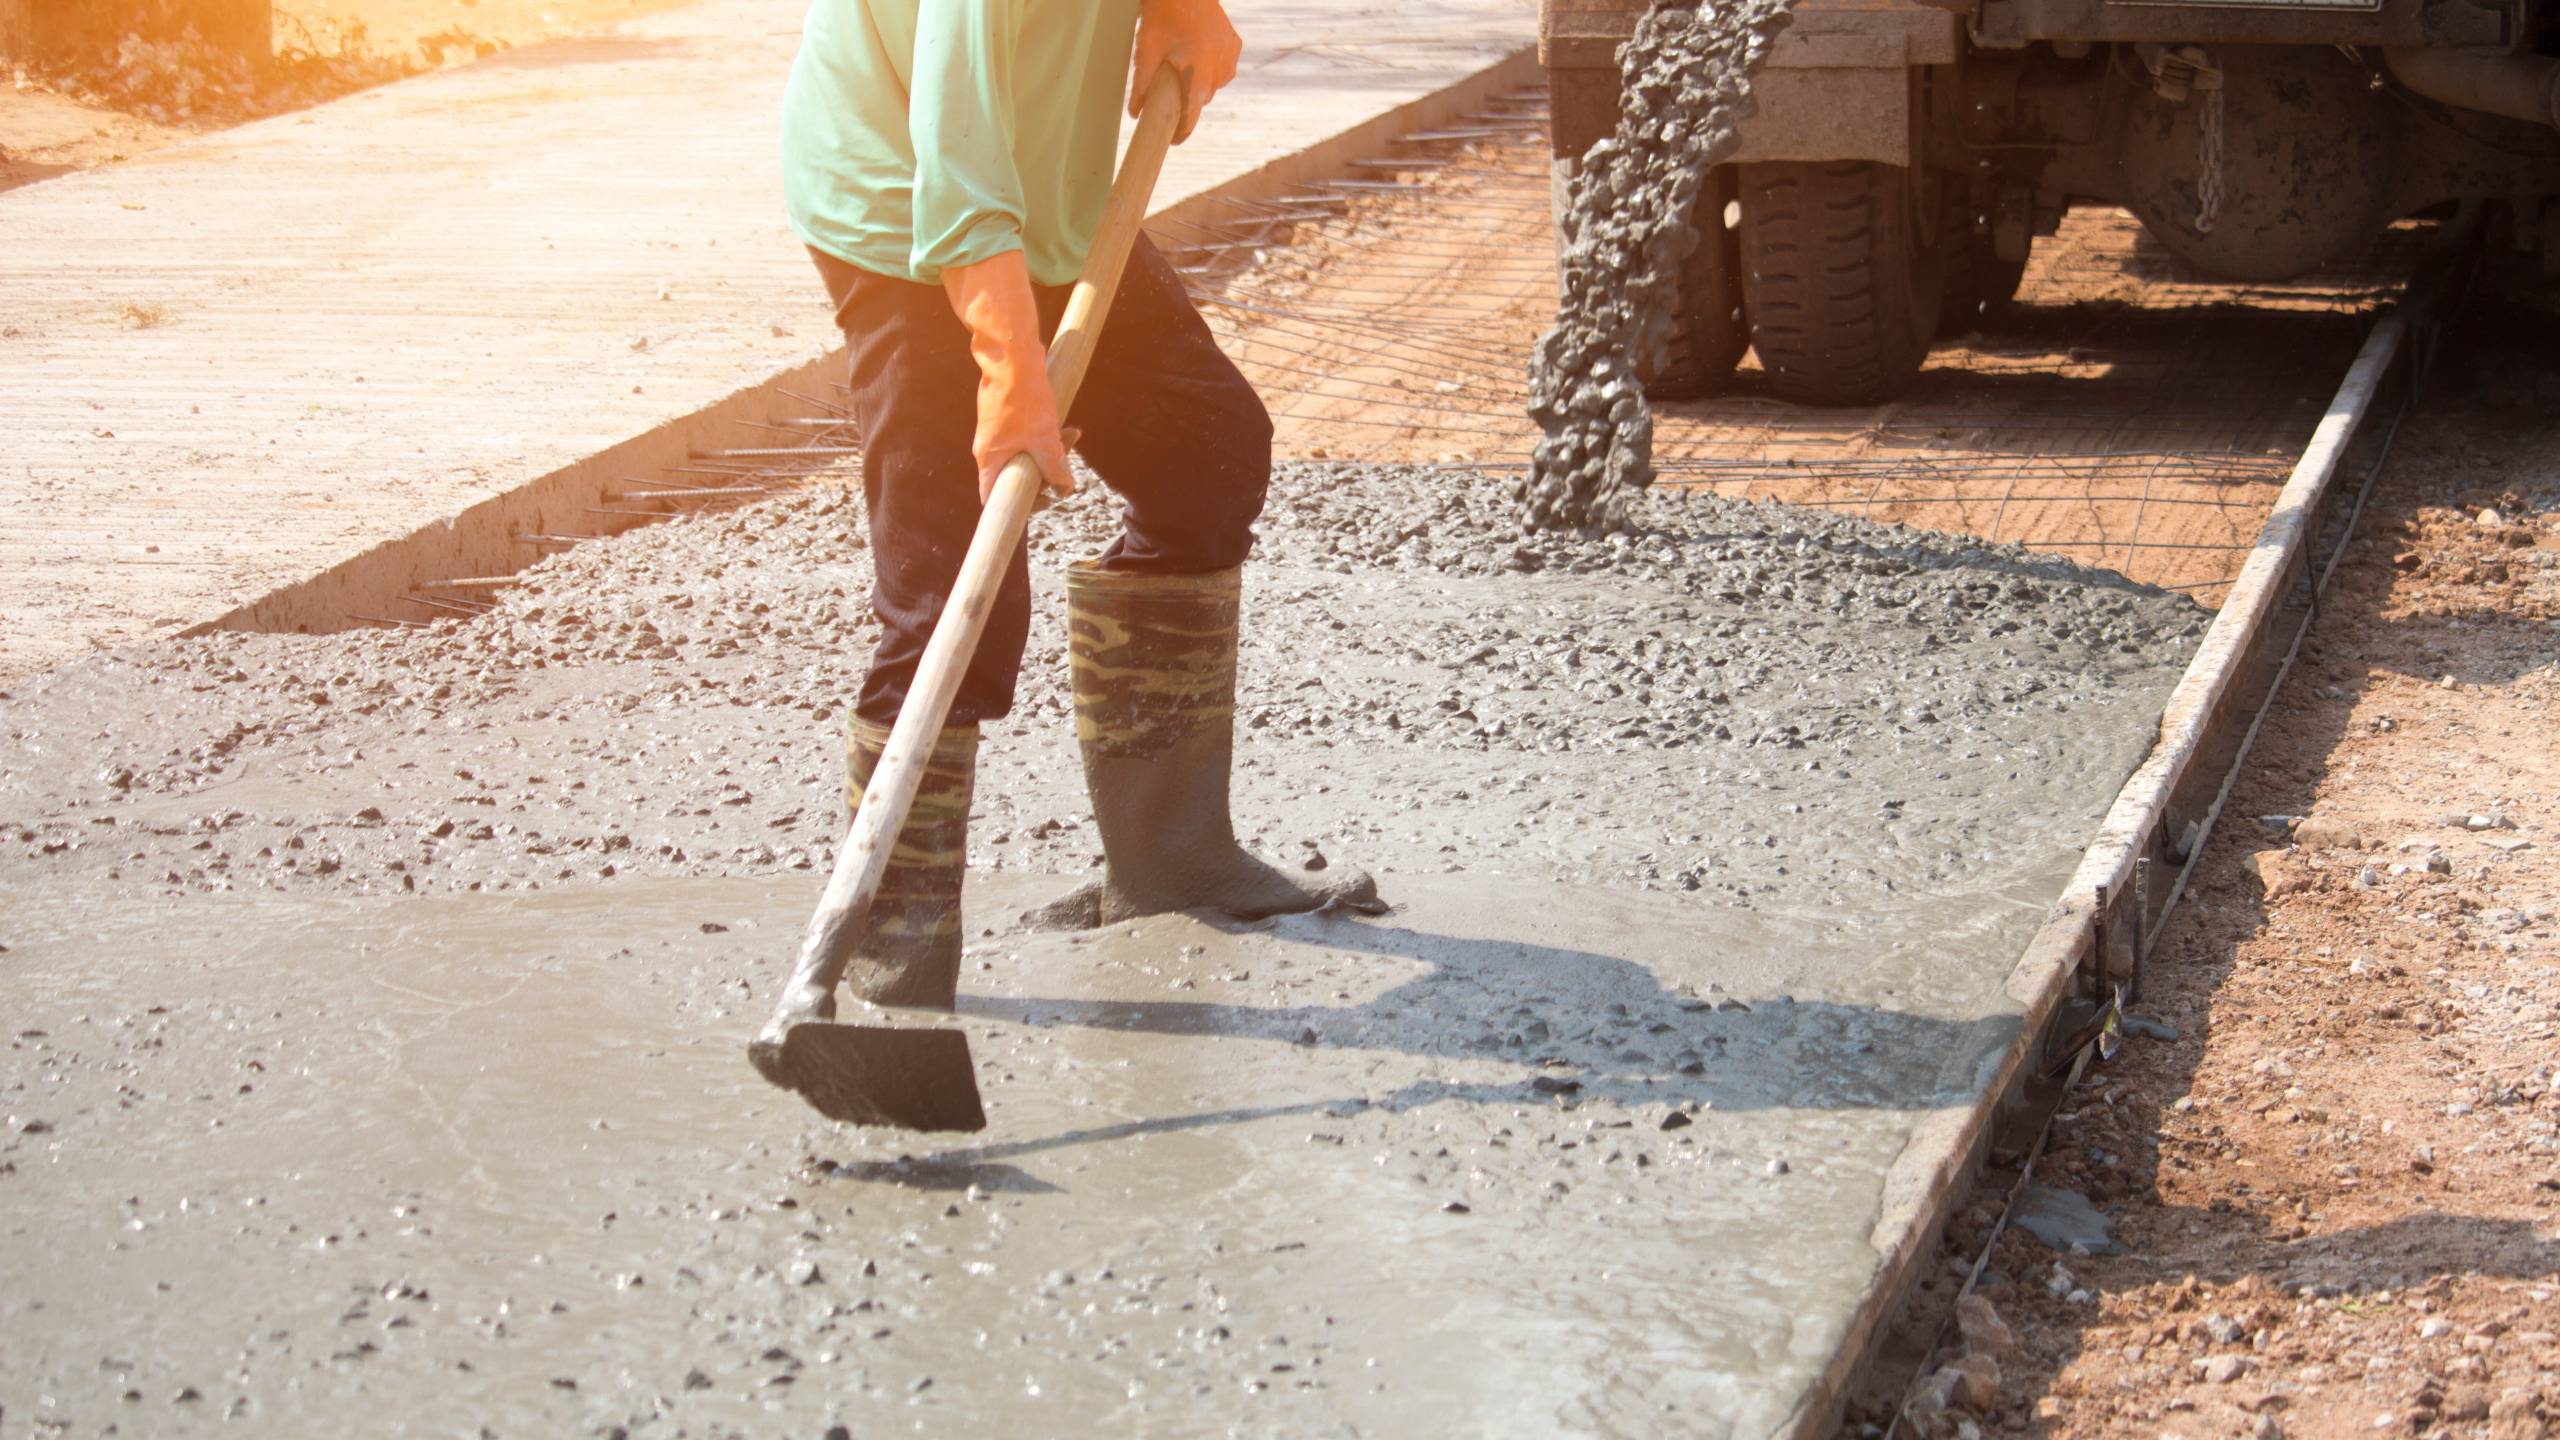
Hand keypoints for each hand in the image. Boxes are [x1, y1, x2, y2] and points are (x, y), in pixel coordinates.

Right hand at [941, 251, 1076, 504]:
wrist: (1012, 354)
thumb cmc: (1023, 398)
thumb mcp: (1045, 439)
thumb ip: (1055, 467)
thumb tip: (1065, 489)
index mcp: (989, 459)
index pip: (992, 497)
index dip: (1017, 505)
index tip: (1043, 500)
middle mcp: (989, 447)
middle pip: (1015, 475)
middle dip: (1045, 473)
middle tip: (1066, 468)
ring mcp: (997, 430)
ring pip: (1025, 452)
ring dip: (1051, 450)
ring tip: (1073, 436)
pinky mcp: (1007, 415)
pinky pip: (1027, 434)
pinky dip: (1046, 433)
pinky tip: (1067, 424)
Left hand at [1129, 0, 1238, 143]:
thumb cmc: (1162, 15)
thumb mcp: (1146, 50)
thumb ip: (1142, 84)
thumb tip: (1135, 114)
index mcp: (1198, 70)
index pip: (1193, 113)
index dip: (1182, 131)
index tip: (1173, 141)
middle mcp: (1219, 67)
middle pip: (1202, 99)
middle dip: (1187, 101)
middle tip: (1169, 97)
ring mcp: (1230, 56)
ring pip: (1214, 85)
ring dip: (1199, 84)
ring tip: (1183, 70)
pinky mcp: (1234, 46)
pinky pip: (1222, 69)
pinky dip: (1210, 69)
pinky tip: (1197, 57)